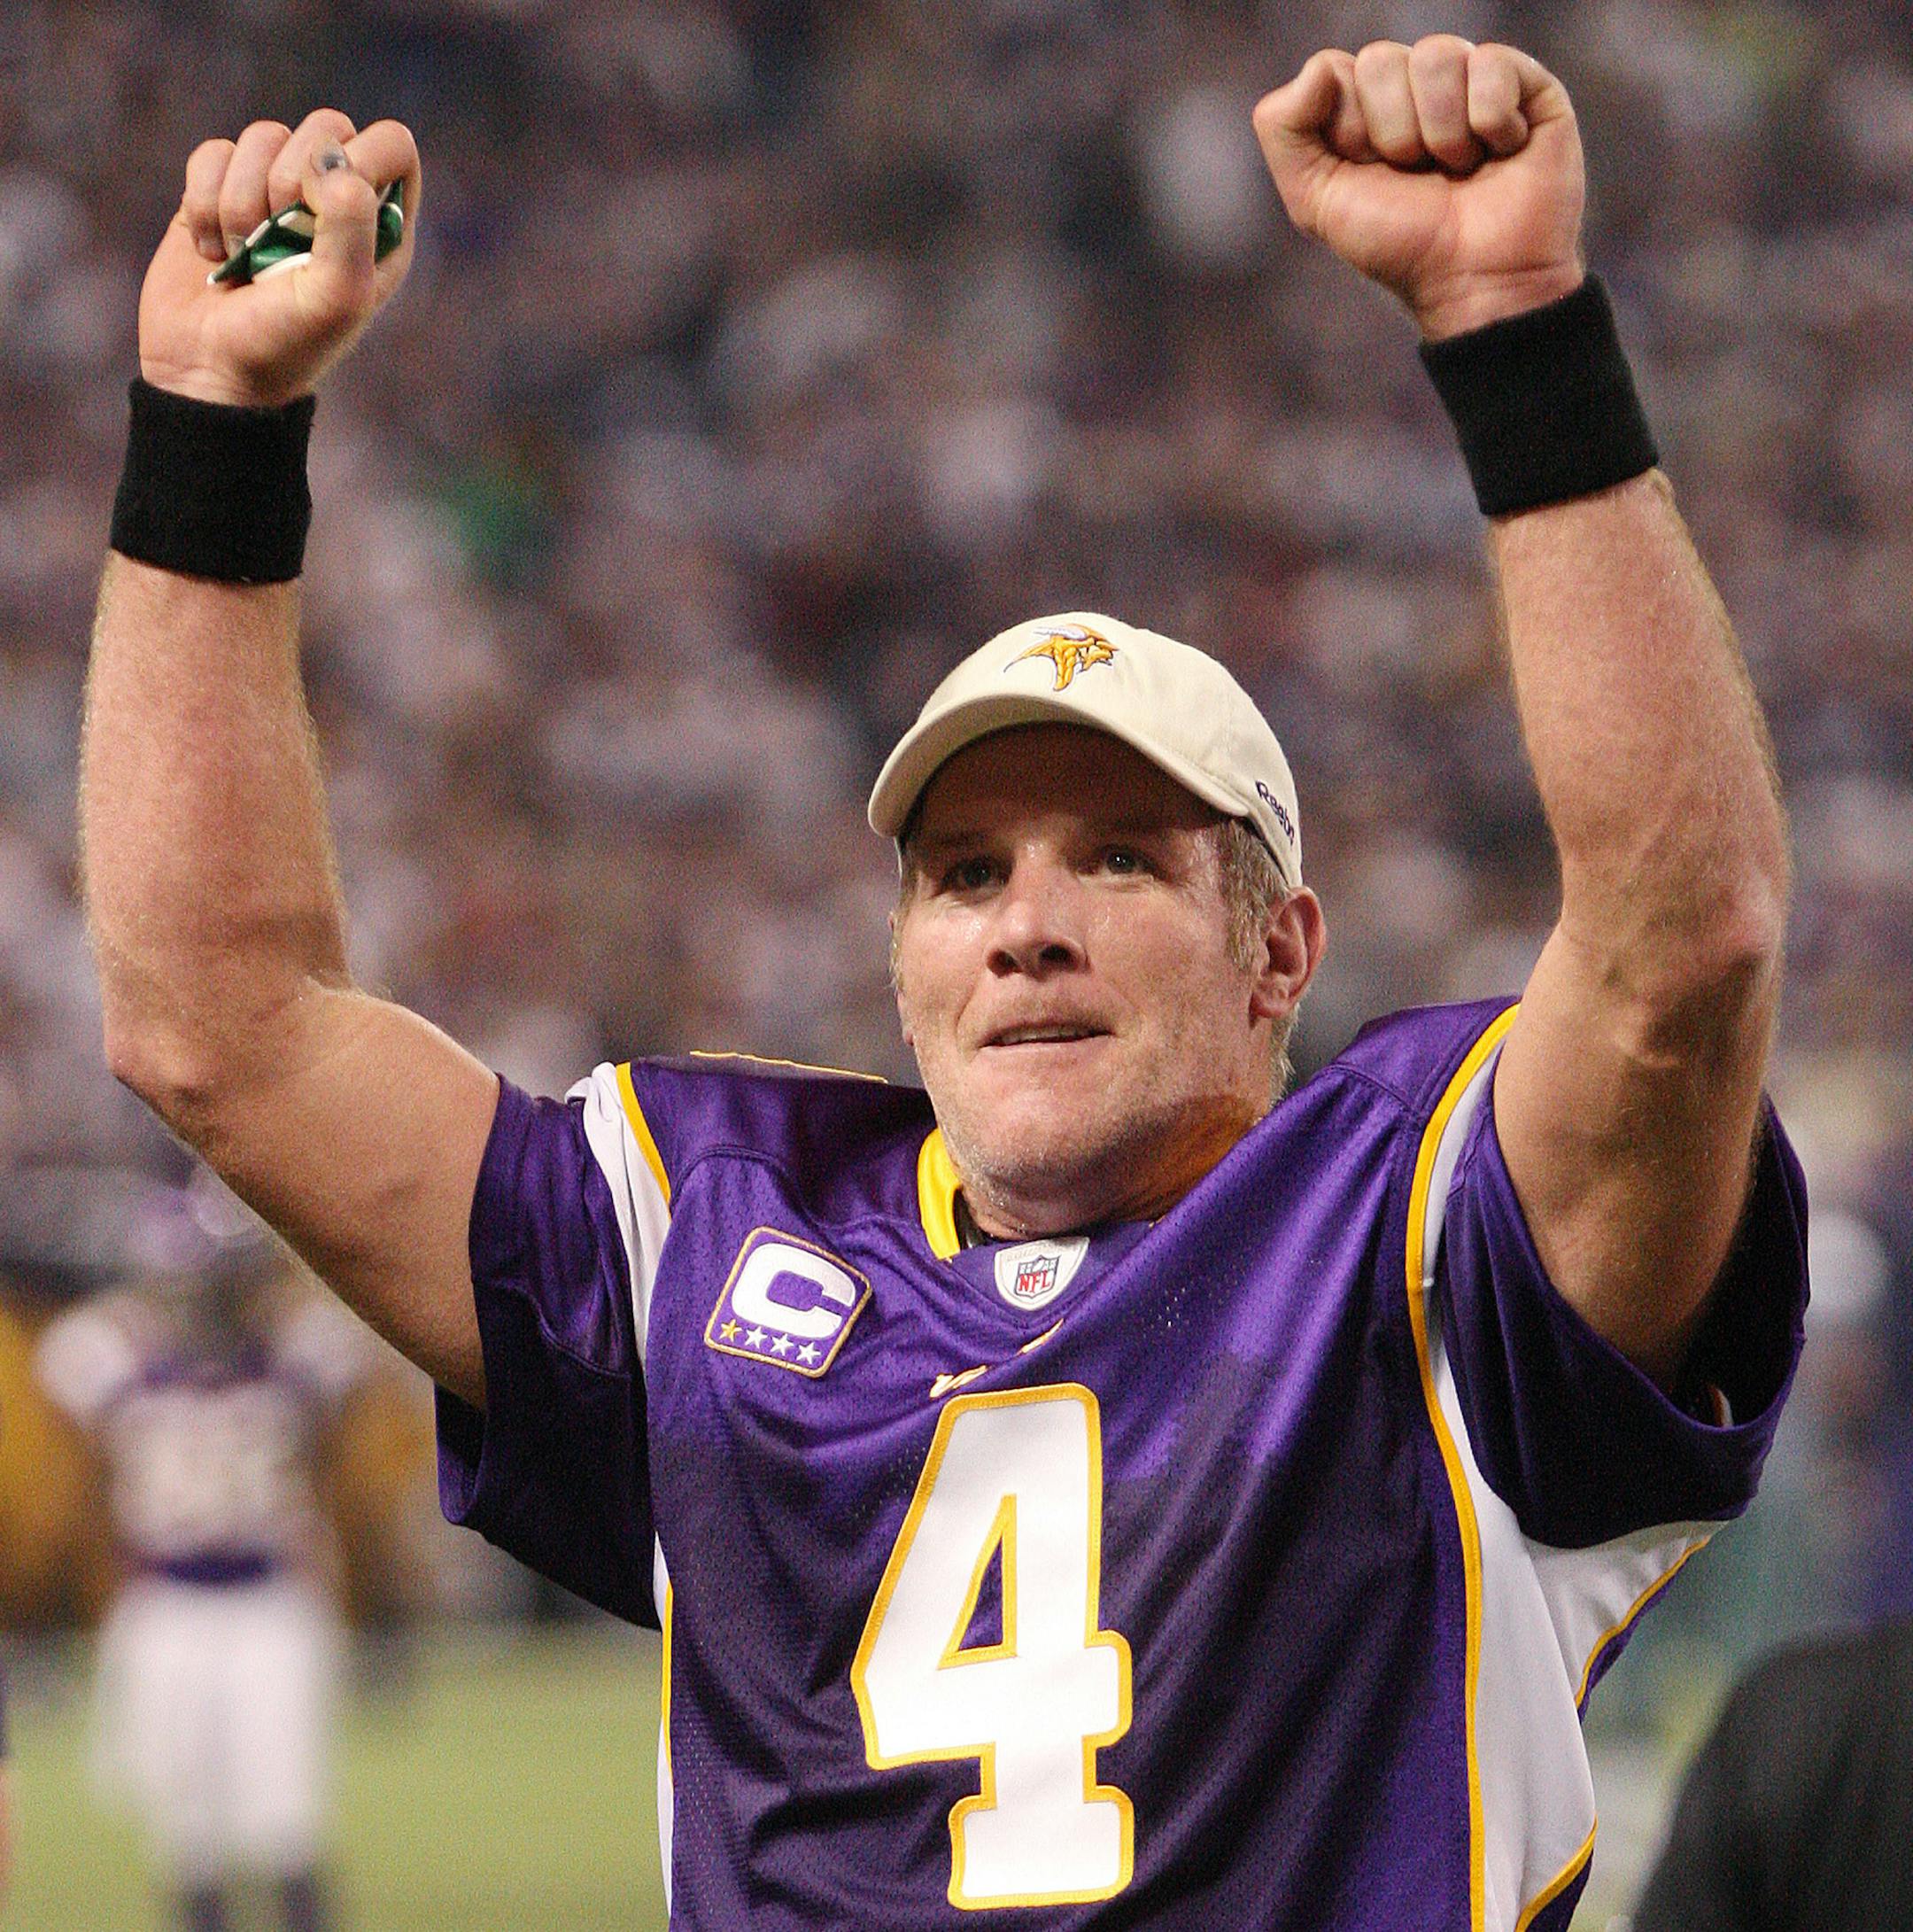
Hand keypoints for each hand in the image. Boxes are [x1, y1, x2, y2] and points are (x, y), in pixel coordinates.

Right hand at [138, 109, 421, 407]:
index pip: (392, 144)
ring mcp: (273, 193)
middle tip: (282, 231)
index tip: (331, 199)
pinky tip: (212, 249)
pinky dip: (204, 199)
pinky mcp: (218, 192)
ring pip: (263, 135)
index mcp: (379, 226)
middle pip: (326, 125)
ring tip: (244, 255)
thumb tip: (336, 162)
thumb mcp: (336, 296)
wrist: (208, 372)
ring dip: (244, 199)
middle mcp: (332, 202)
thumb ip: (351, 226)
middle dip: (295, 174)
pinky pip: (213, 152)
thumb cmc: (286, 344)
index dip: (364, 156)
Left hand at [1254, 38, 1584, 339]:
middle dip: (1392, 135)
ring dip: (1442, 134)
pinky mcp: (1527, 84)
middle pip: (1380, 60)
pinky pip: (1490, 64)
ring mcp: (1472, 80)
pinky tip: (1500, 155)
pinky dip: (1490, 124)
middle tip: (1418, 176)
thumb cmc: (1398, 245)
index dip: (1347, 129)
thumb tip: (1320, 67)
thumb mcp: (1315, 200)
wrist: (1474, 281)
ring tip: (1461, 171)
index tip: (1371, 172)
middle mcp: (1416, 86)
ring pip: (1435, 55)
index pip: (1334, 71)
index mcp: (1364, 106)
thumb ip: (1282, 130)